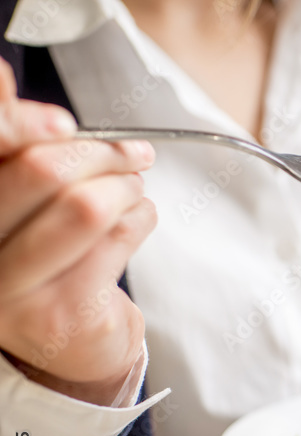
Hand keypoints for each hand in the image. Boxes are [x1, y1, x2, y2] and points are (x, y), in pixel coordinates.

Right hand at [0, 58, 156, 405]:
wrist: (70, 349)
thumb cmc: (45, 261)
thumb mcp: (21, 200)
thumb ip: (15, 147)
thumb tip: (0, 77)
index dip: (24, 125)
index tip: (65, 123)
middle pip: (42, 172)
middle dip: (101, 154)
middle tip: (132, 155)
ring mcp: (12, 291)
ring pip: (87, 207)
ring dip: (126, 187)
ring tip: (134, 189)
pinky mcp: (63, 314)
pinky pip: (118, 240)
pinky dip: (141, 218)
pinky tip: (139, 219)